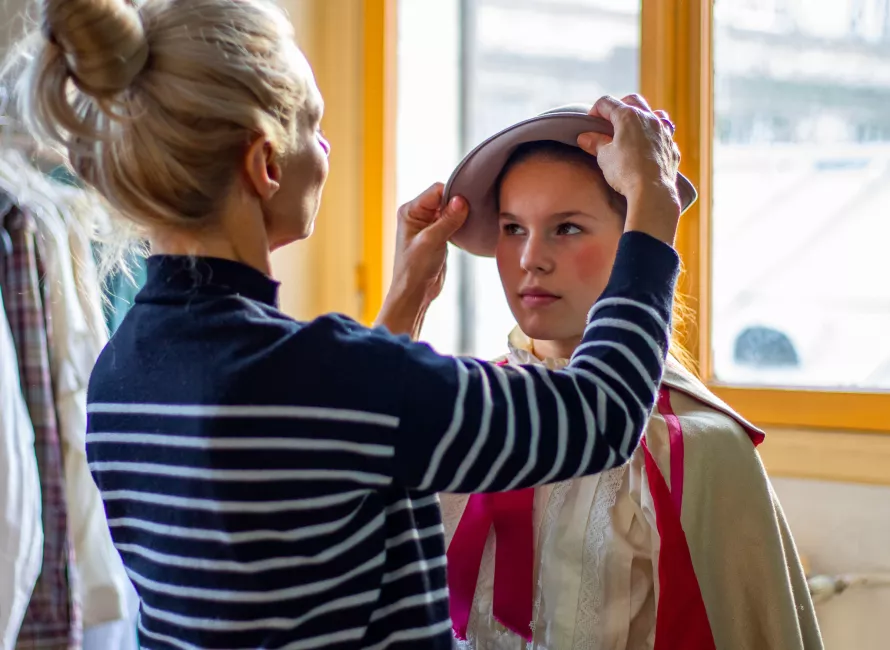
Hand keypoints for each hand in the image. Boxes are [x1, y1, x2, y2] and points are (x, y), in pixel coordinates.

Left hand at [375, 183, 468, 336]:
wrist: (415, 293)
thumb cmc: (414, 269)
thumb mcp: (431, 242)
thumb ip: (447, 220)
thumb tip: (462, 200)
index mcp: (410, 211)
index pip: (436, 191)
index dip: (452, 195)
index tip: (468, 204)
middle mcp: (418, 215)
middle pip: (444, 198)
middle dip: (458, 205)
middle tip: (472, 213)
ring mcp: (429, 225)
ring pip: (450, 211)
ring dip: (461, 216)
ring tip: (470, 222)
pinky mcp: (439, 236)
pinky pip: (453, 222)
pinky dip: (461, 225)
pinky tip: (468, 229)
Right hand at [576, 94, 681, 243]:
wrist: (652, 192)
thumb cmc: (625, 172)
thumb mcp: (604, 157)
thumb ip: (596, 143)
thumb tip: (584, 137)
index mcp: (628, 116)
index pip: (607, 103)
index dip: (595, 111)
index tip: (589, 123)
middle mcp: (649, 118)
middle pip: (633, 101)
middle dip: (619, 107)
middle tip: (610, 122)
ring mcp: (664, 132)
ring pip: (654, 114)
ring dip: (642, 119)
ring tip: (633, 131)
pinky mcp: (672, 148)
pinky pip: (663, 135)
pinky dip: (654, 137)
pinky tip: (648, 149)